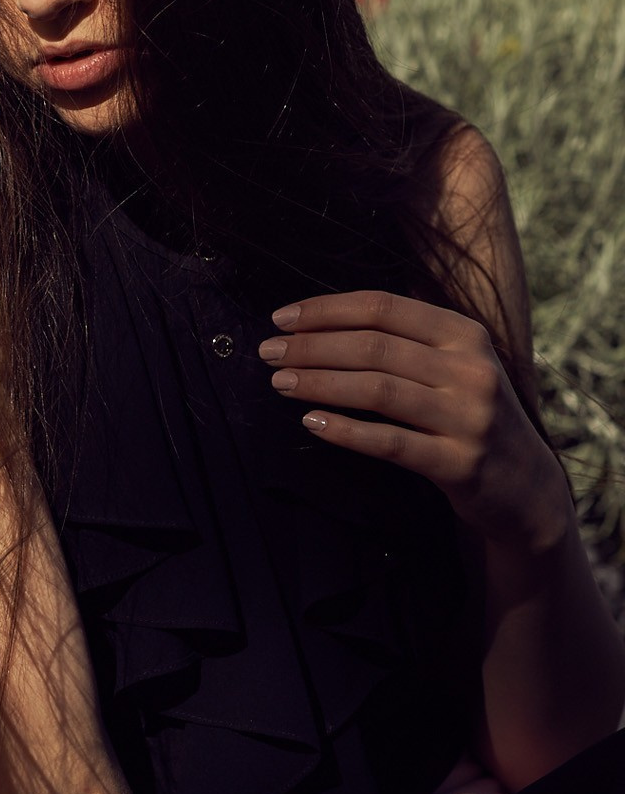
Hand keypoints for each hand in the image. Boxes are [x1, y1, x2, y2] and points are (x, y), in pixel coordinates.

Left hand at [257, 290, 568, 550]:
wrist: (525, 486)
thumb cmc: (469, 416)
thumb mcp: (455, 365)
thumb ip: (407, 339)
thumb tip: (321, 321)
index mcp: (465, 334)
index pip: (384, 307)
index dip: (326, 309)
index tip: (281, 317)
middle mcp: (471, 368)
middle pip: (374, 346)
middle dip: (311, 346)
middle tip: (268, 352)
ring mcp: (468, 416)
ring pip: (377, 389)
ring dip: (319, 383)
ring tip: (279, 382)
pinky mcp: (459, 463)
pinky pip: (390, 441)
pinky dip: (345, 430)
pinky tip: (311, 422)